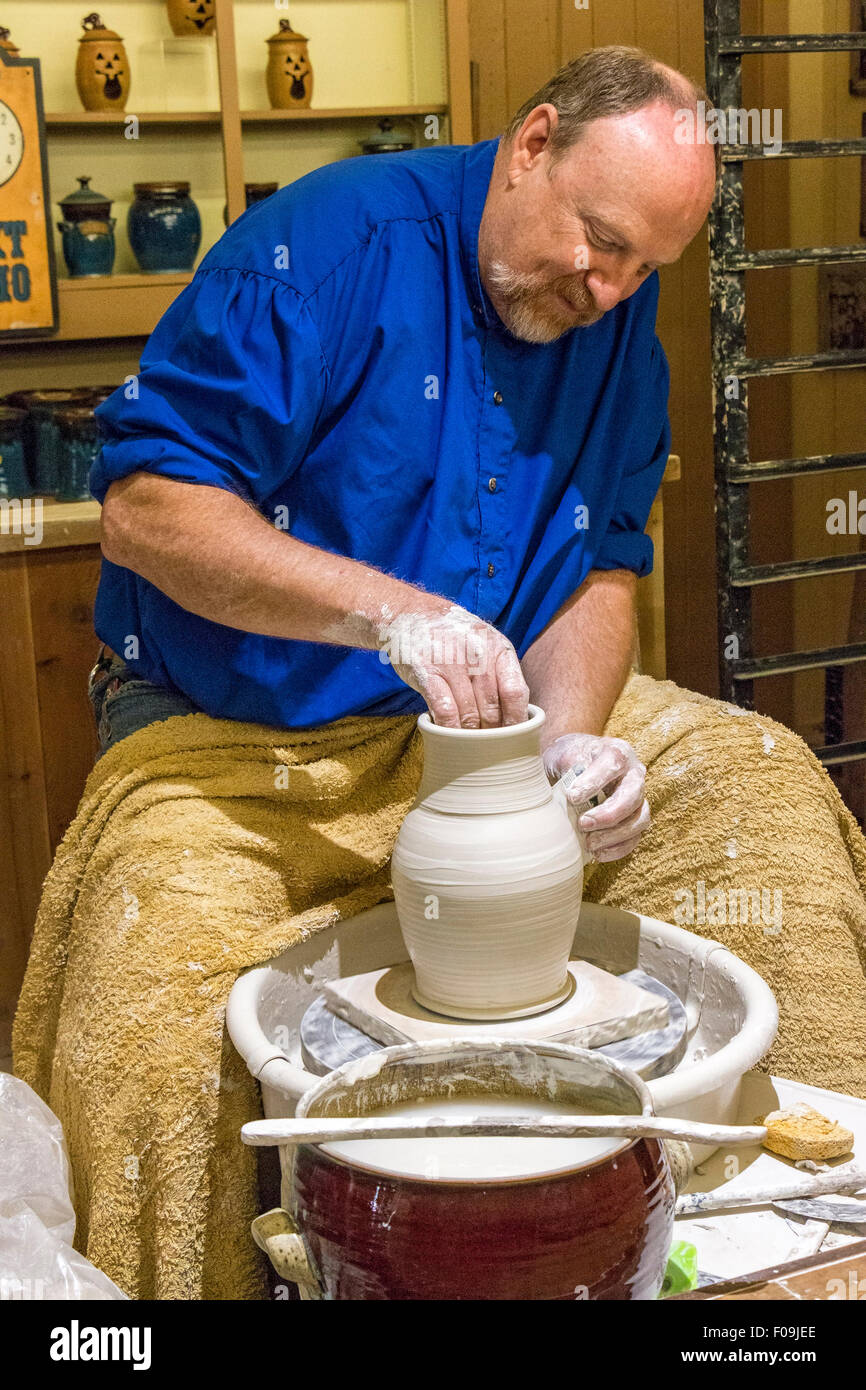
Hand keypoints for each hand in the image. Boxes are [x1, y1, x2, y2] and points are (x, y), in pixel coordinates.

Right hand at [376, 603, 528, 728]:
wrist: (412, 614)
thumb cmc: (454, 638)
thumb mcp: (485, 644)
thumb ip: (501, 674)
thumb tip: (518, 716)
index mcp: (498, 648)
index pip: (515, 692)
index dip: (516, 720)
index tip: (515, 737)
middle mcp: (477, 653)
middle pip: (491, 708)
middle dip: (492, 732)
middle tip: (490, 746)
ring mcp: (450, 662)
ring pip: (468, 714)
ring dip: (470, 735)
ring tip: (469, 743)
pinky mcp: (425, 672)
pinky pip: (443, 710)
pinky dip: (448, 728)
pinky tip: (448, 733)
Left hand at [542, 733, 648, 861]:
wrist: (574, 765)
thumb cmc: (569, 759)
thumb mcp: (564, 755)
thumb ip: (568, 768)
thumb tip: (572, 794)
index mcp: (618, 752)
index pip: (613, 764)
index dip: (594, 782)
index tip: (571, 797)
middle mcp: (634, 774)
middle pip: (632, 795)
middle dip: (609, 814)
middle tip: (583, 824)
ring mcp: (638, 798)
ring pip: (640, 819)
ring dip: (615, 835)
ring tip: (589, 843)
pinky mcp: (635, 819)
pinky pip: (635, 838)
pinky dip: (618, 849)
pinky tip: (597, 853)